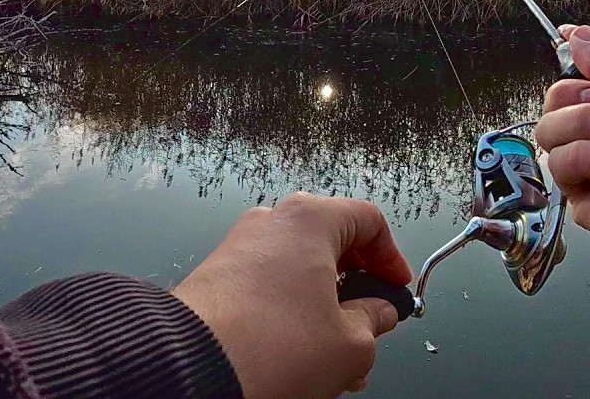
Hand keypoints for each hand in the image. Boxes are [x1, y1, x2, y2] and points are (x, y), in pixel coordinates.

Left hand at [173, 193, 412, 397]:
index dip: (391, 258)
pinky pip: (268, 285)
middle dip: (355, 289)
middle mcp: (272, 222)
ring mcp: (240, 247)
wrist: (193, 369)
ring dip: (324, 307)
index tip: (396, 289)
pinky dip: (291, 311)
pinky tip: (300, 353)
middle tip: (369, 324)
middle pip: (332, 244)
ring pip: (299, 271)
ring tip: (336, 355)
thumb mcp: (350, 344)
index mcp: (310, 220)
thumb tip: (379, 312)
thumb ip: (374, 321)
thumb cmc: (270, 347)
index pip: (368, 220)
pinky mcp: (217, 276)